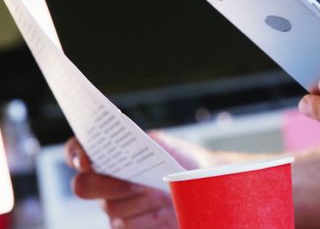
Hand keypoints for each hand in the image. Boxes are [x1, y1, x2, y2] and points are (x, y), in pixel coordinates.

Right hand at [64, 132, 246, 228]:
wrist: (205, 187)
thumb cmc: (183, 163)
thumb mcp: (167, 146)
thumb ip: (145, 141)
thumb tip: (125, 140)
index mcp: (111, 157)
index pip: (76, 152)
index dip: (74, 154)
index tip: (86, 161)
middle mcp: (107, 183)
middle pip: (84, 187)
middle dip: (107, 185)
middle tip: (136, 184)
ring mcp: (116, 207)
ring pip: (111, 210)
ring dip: (140, 202)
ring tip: (163, 195)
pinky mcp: (131, 227)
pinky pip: (127, 228)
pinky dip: (148, 220)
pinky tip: (164, 212)